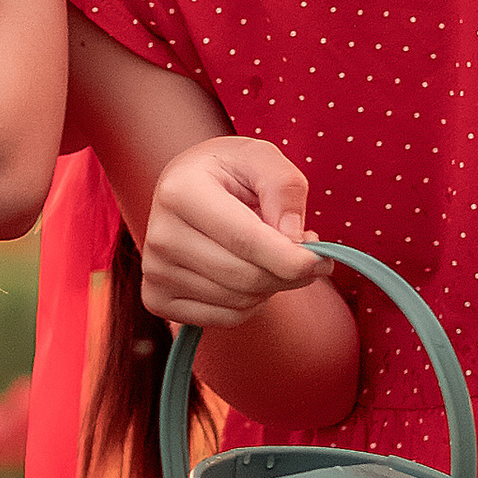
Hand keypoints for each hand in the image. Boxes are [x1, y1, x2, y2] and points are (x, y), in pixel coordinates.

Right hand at [143, 138, 326, 328]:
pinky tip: (246, 272)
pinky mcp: (157, 298)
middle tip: (306, 254)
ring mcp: (154, 271)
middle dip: (289, 273)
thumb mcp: (262, 158)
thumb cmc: (229, 172)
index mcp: (181, 192)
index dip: (292, 258)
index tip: (323, 260)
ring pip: (239, 302)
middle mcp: (160, 235)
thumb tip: (295, 239)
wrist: (188, 188)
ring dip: (270, 286)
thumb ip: (285, 189)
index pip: (245, 241)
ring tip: (269, 255)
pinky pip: (224, 319)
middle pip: (245, 277)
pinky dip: (249, 304)